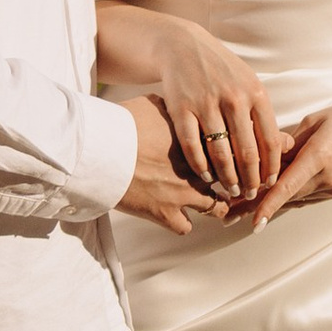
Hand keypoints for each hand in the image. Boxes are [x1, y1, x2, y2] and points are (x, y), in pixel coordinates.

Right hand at [110, 92, 214, 233]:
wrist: (102, 150)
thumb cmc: (123, 123)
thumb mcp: (152, 103)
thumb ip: (171, 107)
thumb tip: (175, 102)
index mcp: (196, 142)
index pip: (228, 151)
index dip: (228, 155)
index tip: (224, 157)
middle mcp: (196, 169)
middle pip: (228, 180)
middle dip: (227, 182)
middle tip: (224, 183)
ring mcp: (183, 193)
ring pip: (216, 208)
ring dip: (213, 207)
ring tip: (208, 204)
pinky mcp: (164, 213)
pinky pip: (185, 228)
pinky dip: (182, 224)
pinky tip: (177, 217)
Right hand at [143, 24, 282, 208]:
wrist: (182, 46)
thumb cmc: (222, 70)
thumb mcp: (249, 83)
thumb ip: (263, 113)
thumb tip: (285, 146)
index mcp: (255, 93)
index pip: (270, 140)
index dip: (271, 167)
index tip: (271, 183)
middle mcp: (233, 98)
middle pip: (247, 151)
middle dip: (251, 179)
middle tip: (252, 195)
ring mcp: (206, 103)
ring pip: (220, 152)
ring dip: (227, 177)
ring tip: (231, 190)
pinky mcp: (181, 108)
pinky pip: (192, 145)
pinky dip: (200, 165)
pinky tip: (206, 176)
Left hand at [247, 99, 331, 228]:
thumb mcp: (316, 120)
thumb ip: (290, 141)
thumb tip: (264, 155)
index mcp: (320, 156)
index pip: (287, 186)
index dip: (267, 206)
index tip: (252, 223)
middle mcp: (328, 177)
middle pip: (286, 196)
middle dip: (257, 205)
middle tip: (228, 213)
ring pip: (295, 198)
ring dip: (272, 202)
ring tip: (242, 210)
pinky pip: (307, 196)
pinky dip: (290, 196)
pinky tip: (273, 197)